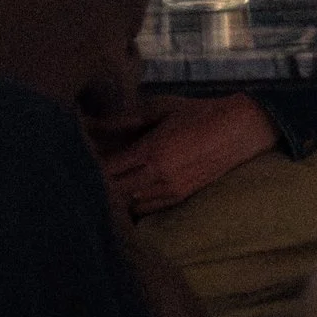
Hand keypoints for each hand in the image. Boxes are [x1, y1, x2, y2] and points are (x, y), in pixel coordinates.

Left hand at [100, 95, 277, 217]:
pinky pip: (146, 208)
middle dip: (99, 185)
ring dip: (115, 196)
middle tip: (86, 175)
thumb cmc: (197, 113)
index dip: (91, 168)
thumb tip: (96, 122)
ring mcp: (170, 190)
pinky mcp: (180, 197)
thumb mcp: (161, 108)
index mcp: (152, 151)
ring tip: (103, 184)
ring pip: (129, 205)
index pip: (109, 170)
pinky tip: (126, 190)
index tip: (78, 159)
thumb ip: (128, 118)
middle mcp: (159, 176)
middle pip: (115, 193)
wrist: (237, 130)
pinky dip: (133, 202)